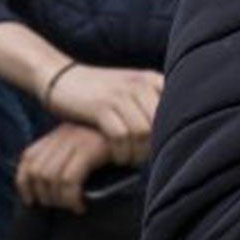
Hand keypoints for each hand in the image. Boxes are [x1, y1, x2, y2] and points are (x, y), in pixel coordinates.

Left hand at [14, 122, 112, 213]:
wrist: (146, 131)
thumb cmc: (118, 150)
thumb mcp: (88, 152)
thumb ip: (69, 162)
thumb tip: (45, 191)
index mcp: (60, 133)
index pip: (28, 158)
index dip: (24, 184)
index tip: (32, 202)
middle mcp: (65, 134)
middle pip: (36, 171)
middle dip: (43, 197)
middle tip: (60, 209)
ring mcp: (77, 139)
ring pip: (50, 178)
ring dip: (58, 200)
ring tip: (72, 207)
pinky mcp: (91, 147)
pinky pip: (69, 180)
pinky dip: (70, 199)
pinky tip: (81, 206)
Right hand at [43, 64, 162, 165]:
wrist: (62, 79)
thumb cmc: (100, 93)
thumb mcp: (129, 91)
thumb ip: (151, 104)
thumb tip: (174, 133)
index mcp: (150, 80)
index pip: (177, 110)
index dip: (169, 135)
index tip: (158, 150)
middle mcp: (139, 84)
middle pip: (161, 125)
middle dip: (152, 149)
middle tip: (141, 160)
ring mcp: (120, 94)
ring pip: (143, 133)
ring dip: (136, 153)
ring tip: (128, 160)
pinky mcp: (101, 106)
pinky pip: (121, 136)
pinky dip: (120, 152)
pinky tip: (116, 157)